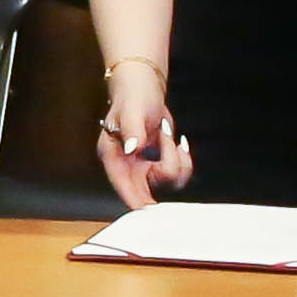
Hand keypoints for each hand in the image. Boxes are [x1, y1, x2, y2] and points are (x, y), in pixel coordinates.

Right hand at [98, 70, 191, 208]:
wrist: (143, 86)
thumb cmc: (131, 95)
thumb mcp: (131, 111)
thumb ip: (131, 131)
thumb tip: (132, 149)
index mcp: (113, 156)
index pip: (122, 185)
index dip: (134, 200)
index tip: (148, 211)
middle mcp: (127, 165)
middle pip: (146, 190)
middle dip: (163, 173)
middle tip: (171, 162)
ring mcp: (143, 165)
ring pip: (165, 181)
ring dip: (175, 160)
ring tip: (168, 136)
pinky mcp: (157, 161)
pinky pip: (176, 172)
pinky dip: (183, 159)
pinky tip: (178, 143)